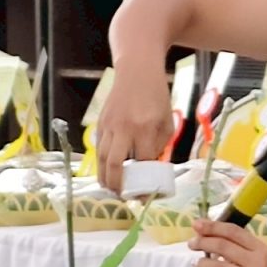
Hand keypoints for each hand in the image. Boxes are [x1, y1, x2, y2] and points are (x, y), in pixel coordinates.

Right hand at [96, 65, 173, 192]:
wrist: (137, 71)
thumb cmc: (156, 96)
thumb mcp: (167, 121)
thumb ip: (160, 145)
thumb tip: (150, 167)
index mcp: (145, 127)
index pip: (142, 162)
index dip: (144, 181)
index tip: (146, 194)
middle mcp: (124, 127)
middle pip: (114, 163)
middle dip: (117, 185)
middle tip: (122, 196)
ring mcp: (109, 125)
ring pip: (101, 158)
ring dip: (105, 177)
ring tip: (111, 189)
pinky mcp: (100, 122)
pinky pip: (98, 147)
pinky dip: (101, 162)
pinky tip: (107, 171)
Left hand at [187, 218, 266, 266]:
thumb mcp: (249, 257)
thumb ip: (229, 243)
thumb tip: (201, 230)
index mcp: (258, 247)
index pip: (234, 231)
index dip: (213, 226)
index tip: (196, 224)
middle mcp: (256, 262)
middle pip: (224, 246)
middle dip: (204, 242)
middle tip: (191, 244)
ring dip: (202, 263)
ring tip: (195, 263)